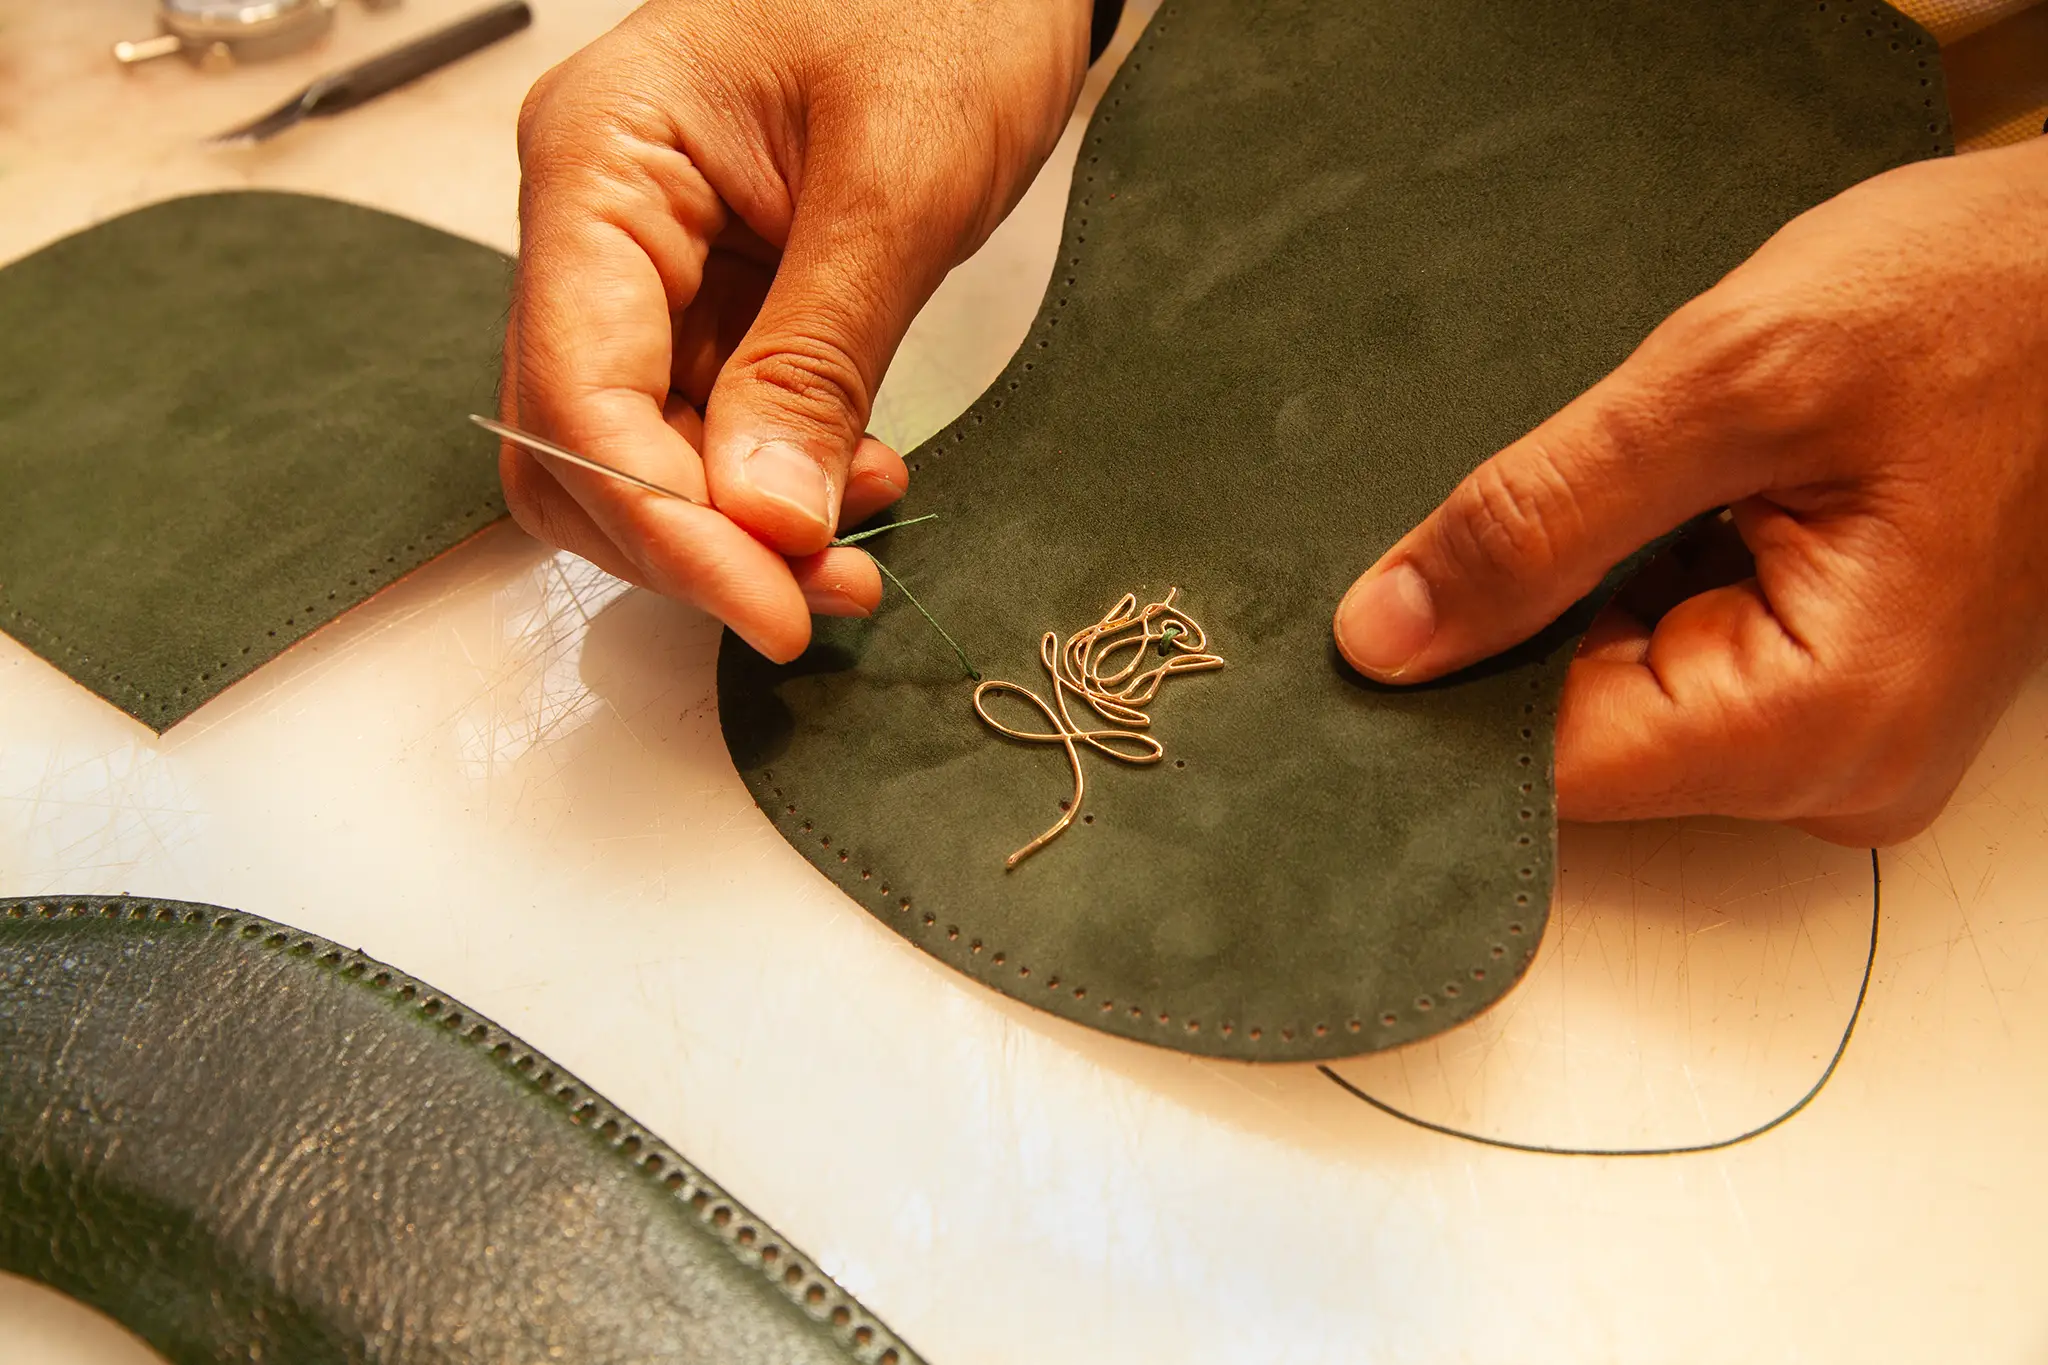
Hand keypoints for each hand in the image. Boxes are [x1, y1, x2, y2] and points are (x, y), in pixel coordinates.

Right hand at [502, 0, 1094, 659]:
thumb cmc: (945, 6)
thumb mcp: (895, 185)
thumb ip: (817, 358)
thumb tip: (764, 520)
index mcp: (602, 157)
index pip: (578, 388)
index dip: (664, 523)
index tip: (771, 605)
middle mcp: (599, 220)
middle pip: (583, 442)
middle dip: (694, 540)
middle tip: (819, 594)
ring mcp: (652, 264)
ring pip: (644, 454)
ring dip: (737, 528)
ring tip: (855, 547)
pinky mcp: (716, 298)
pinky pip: (710, 426)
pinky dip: (770, 485)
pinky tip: (854, 484)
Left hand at [1334, 138, 2047, 844]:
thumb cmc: (1978, 302)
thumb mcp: (1729, 381)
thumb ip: (1540, 519)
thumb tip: (1386, 638)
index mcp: (1818, 724)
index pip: (1548, 769)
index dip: (1448, 686)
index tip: (1391, 602)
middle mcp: (1835, 771)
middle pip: (1583, 738)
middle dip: (1531, 621)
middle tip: (1564, 487)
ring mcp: (1841, 738)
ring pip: (1623, 695)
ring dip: (1595, 591)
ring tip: (1666, 473)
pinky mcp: (1834, 690)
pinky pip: (1682, 662)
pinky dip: (1650, 581)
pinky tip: (1690, 495)